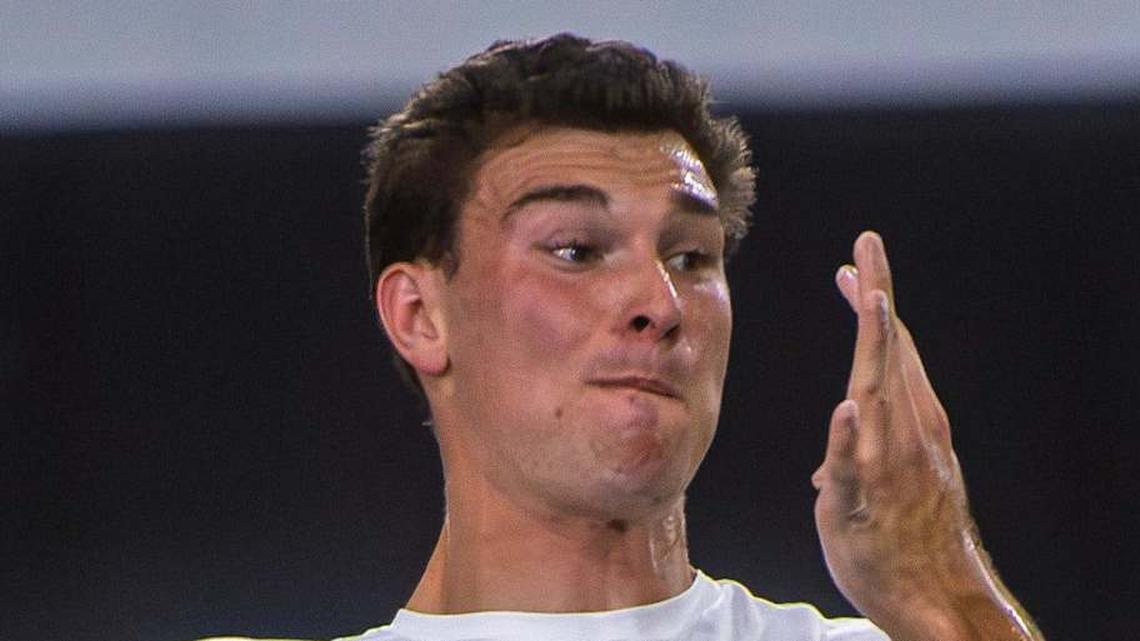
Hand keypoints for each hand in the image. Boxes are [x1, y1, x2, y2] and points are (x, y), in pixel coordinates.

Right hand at [812, 232, 1041, 640]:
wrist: (937, 597)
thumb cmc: (881, 563)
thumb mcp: (845, 519)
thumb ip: (842, 462)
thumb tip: (844, 412)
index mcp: (885, 437)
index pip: (877, 353)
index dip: (870, 302)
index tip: (862, 259)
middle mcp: (910, 429)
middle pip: (894, 344)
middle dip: (878, 292)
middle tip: (866, 250)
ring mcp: (926, 439)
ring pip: (906, 363)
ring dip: (885, 320)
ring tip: (868, 291)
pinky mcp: (933, 453)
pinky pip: (912, 390)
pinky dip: (892, 359)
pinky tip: (876, 363)